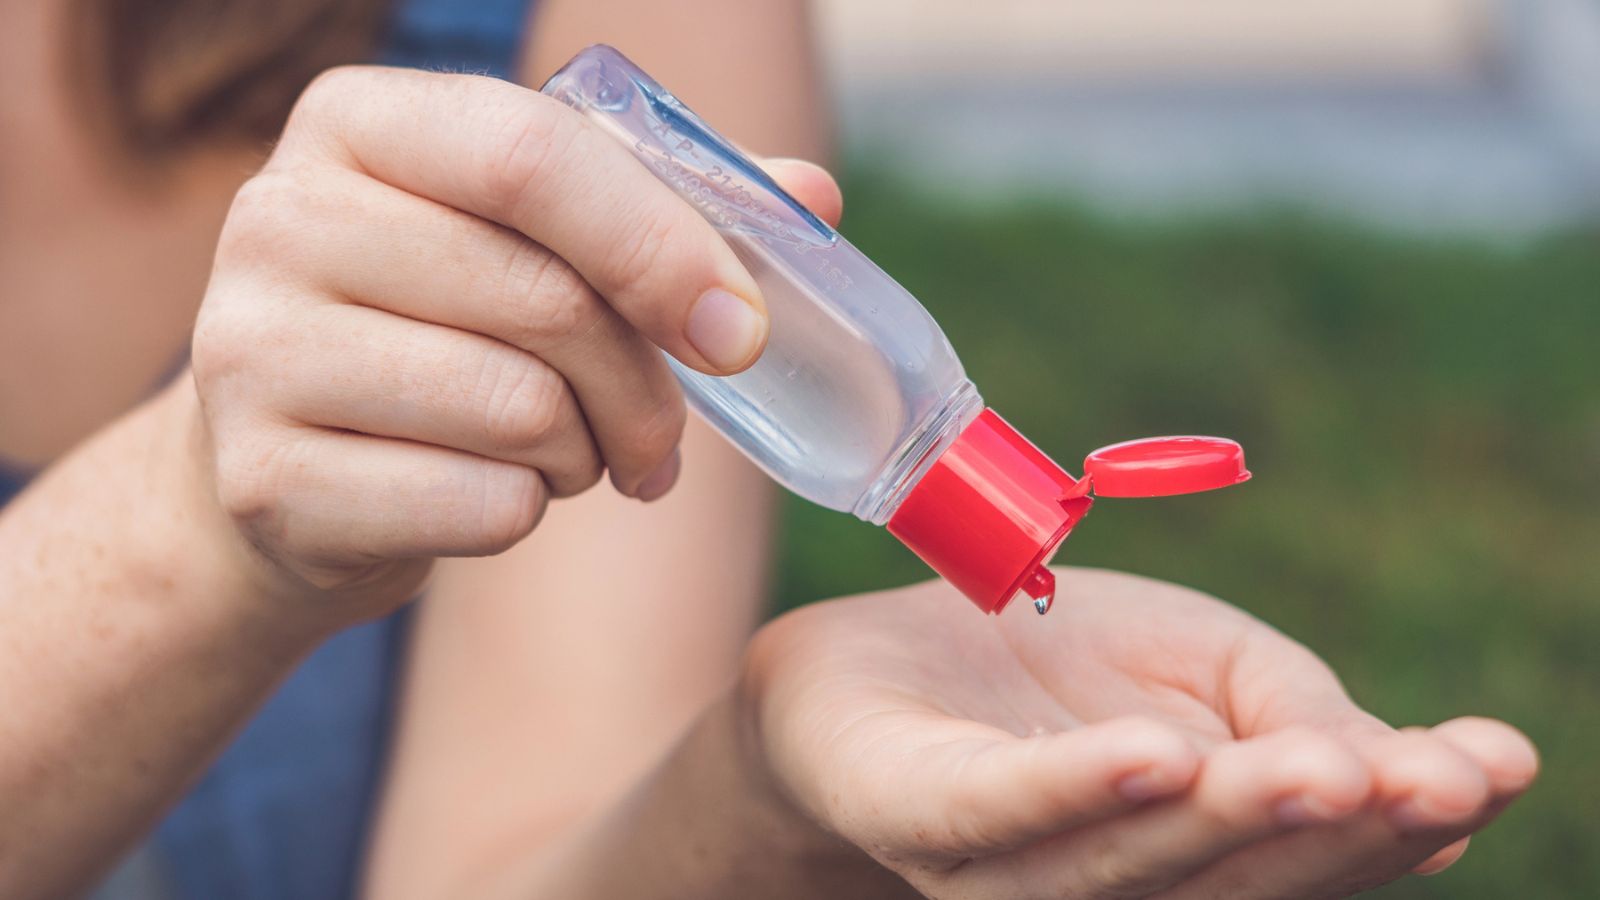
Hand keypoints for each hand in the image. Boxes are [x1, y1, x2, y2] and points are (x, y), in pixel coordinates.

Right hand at [187, 66, 840, 613]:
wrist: (290, 474)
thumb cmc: (441, 333)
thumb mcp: (532, 243)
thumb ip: (666, 207)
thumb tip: (815, 196)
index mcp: (359, 124)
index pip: (535, 157)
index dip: (665, 246)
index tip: (745, 331)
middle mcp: (279, 217)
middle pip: (546, 298)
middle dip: (645, 387)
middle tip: (662, 435)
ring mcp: (248, 350)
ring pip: (521, 409)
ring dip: (586, 453)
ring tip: (561, 453)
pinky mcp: (263, 480)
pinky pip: (481, 507)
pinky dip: (526, 515)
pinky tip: (493, 496)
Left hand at [742, 568, 1537, 898]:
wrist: (862, 666)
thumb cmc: (1045, 669)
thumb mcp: (1197, 662)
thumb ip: (1292, 711)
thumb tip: (1425, 770)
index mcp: (1187, 856)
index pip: (1306, 856)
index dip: (1404, 820)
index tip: (1498, 762)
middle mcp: (1106, 884)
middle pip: (1230, 879)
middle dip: (1335, 832)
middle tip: (1429, 779)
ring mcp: (1005, 867)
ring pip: (1129, 864)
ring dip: (1228, 820)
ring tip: (1316, 770)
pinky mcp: (916, 815)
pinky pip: (999, 812)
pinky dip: (1076, 791)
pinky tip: (1152, 758)